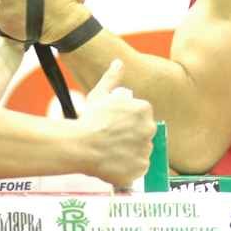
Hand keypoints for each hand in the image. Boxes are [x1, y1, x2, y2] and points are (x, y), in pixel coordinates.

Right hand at [79, 60, 154, 188]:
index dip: (127, 121)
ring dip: (130, 152)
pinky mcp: (141, 168)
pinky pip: (138, 168)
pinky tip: (114, 163)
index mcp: (143, 109)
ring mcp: (146, 149)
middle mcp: (149, 128)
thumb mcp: (100, 94)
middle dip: (131, 136)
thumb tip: (119, 62)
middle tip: (111, 139)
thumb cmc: (89, 119)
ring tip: (111, 152)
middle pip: (143, 133)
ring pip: (141, 151)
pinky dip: (129, 168)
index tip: (113, 125)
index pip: (141, 116)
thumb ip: (112, 77)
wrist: (81, 145)